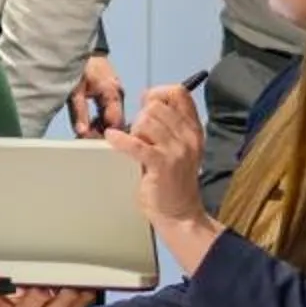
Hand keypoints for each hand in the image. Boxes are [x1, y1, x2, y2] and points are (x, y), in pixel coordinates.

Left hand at [67, 55, 127, 138]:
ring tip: (84, 131)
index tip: (90, 142)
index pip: (115, 123)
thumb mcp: (75, 90)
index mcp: (112, 93)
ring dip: (101, 128)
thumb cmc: (79, 65)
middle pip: (116, 123)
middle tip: (84, 139)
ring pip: (113, 119)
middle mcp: (118, 94)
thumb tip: (81, 132)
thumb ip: (78, 112)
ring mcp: (117, 94)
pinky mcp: (112, 94)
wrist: (79, 47)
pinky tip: (89, 123)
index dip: (105, 136)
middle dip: (102, 134)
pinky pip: (110, 112)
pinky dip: (101, 120)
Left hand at [104, 82, 221, 267]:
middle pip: (157, 107)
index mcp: (193, 129)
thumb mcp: (180, 147)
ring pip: (146, 122)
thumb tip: (146, 102)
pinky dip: (120, 140)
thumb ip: (169, 125)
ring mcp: (177, 150)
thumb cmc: (174, 181)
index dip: (158, 93)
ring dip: (133, 131)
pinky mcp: (162, 165)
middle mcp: (188, 137)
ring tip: (135, 146)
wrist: (180, 213)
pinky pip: (137, 144)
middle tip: (138, 135)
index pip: (179, 93)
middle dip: (141, 116)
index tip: (146, 104)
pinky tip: (112, 139)